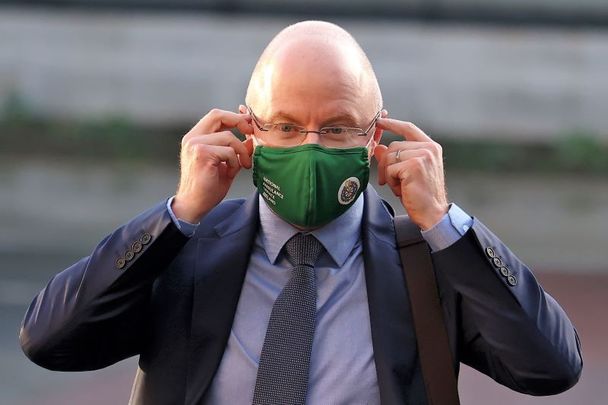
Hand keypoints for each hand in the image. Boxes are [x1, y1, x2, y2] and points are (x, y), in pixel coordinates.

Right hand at [172, 108, 253, 222]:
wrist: (194, 205)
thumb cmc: (208, 187)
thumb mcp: (226, 163)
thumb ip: (236, 149)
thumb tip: (252, 138)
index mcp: (196, 137)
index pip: (216, 116)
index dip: (234, 117)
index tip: (248, 126)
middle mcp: (192, 138)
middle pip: (218, 115)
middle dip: (239, 122)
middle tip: (250, 134)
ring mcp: (195, 145)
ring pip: (229, 137)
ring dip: (240, 152)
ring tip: (238, 167)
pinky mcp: (202, 154)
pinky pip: (229, 151)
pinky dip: (234, 162)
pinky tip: (229, 173)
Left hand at [373, 118, 448, 229]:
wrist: (433, 213)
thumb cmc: (420, 195)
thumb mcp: (405, 173)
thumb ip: (394, 158)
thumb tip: (378, 147)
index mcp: (430, 147)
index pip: (408, 128)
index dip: (392, 124)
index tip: (379, 121)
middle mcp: (429, 148)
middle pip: (393, 146)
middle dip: (385, 164)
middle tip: (389, 181)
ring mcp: (423, 155)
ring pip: (389, 157)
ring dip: (389, 175)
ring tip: (400, 186)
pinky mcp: (415, 165)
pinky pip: (391, 168)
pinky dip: (391, 181)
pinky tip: (402, 189)